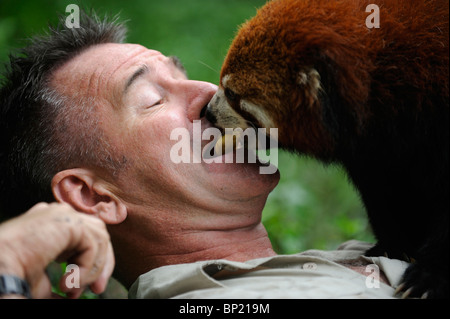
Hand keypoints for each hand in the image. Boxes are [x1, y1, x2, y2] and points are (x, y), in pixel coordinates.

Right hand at [0, 202, 114, 297]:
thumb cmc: (13, 278)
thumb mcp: (43, 283)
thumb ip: (65, 281)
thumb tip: (74, 295)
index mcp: (52, 226)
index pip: (87, 237)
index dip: (95, 264)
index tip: (94, 289)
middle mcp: (58, 215)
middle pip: (98, 234)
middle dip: (102, 264)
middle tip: (97, 290)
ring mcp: (62, 214)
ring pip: (99, 238)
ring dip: (92, 269)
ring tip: (71, 289)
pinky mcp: (67, 219)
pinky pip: (92, 243)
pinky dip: (85, 268)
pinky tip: (65, 283)